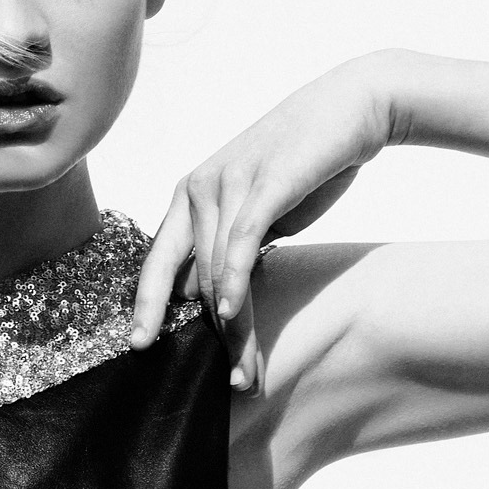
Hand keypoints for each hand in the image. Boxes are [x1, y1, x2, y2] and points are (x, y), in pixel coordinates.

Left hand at [131, 54, 392, 388]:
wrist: (351, 108)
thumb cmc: (305, 165)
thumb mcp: (257, 210)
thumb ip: (229, 246)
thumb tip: (205, 296)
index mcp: (188, 196)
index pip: (157, 262)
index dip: (145, 306)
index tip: (137, 346)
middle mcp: (196, 189)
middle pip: (189, 278)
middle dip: (208, 336)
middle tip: (230, 380)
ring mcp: (227, 183)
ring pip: (216, 272)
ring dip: (235, 328)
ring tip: (246, 369)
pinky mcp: (263, 183)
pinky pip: (240, 243)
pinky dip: (234, 281)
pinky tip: (233, 315)